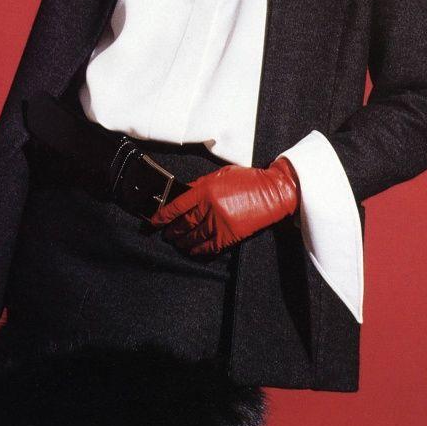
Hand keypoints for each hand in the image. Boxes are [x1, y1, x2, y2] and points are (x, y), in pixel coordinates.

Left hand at [149, 157, 300, 254]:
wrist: (273, 192)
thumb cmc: (248, 180)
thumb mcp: (220, 174)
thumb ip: (201, 184)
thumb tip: (184, 195)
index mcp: (206, 189)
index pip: (177, 205)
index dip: (162, 216)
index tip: (153, 222)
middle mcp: (210, 207)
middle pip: (183, 223)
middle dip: (171, 231)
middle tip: (165, 234)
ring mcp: (220, 223)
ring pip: (193, 237)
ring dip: (182, 242)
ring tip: (176, 242)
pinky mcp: (230, 236)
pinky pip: (208, 247)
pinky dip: (198, 250)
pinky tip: (192, 250)